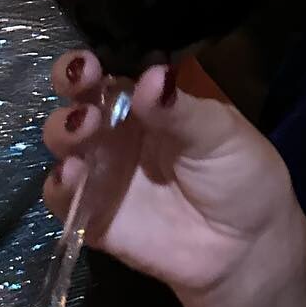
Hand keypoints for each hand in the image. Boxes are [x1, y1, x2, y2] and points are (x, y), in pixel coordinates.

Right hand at [44, 52, 305, 306]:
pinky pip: (63, 196)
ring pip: (64, 142)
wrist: (246, 246)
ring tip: (85, 127)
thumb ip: (180, 109)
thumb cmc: (241, 174)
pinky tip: (72, 173)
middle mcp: (119, 130)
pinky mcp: (92, 213)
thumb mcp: (220, 133)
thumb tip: (152, 76)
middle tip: (81, 83)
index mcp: (150, 102)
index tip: (88, 61)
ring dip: (65, 129)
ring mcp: (102, 171)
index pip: (112, 70)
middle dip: (70, 85)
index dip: (92, 62)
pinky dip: (59, 183)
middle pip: (79, 99)